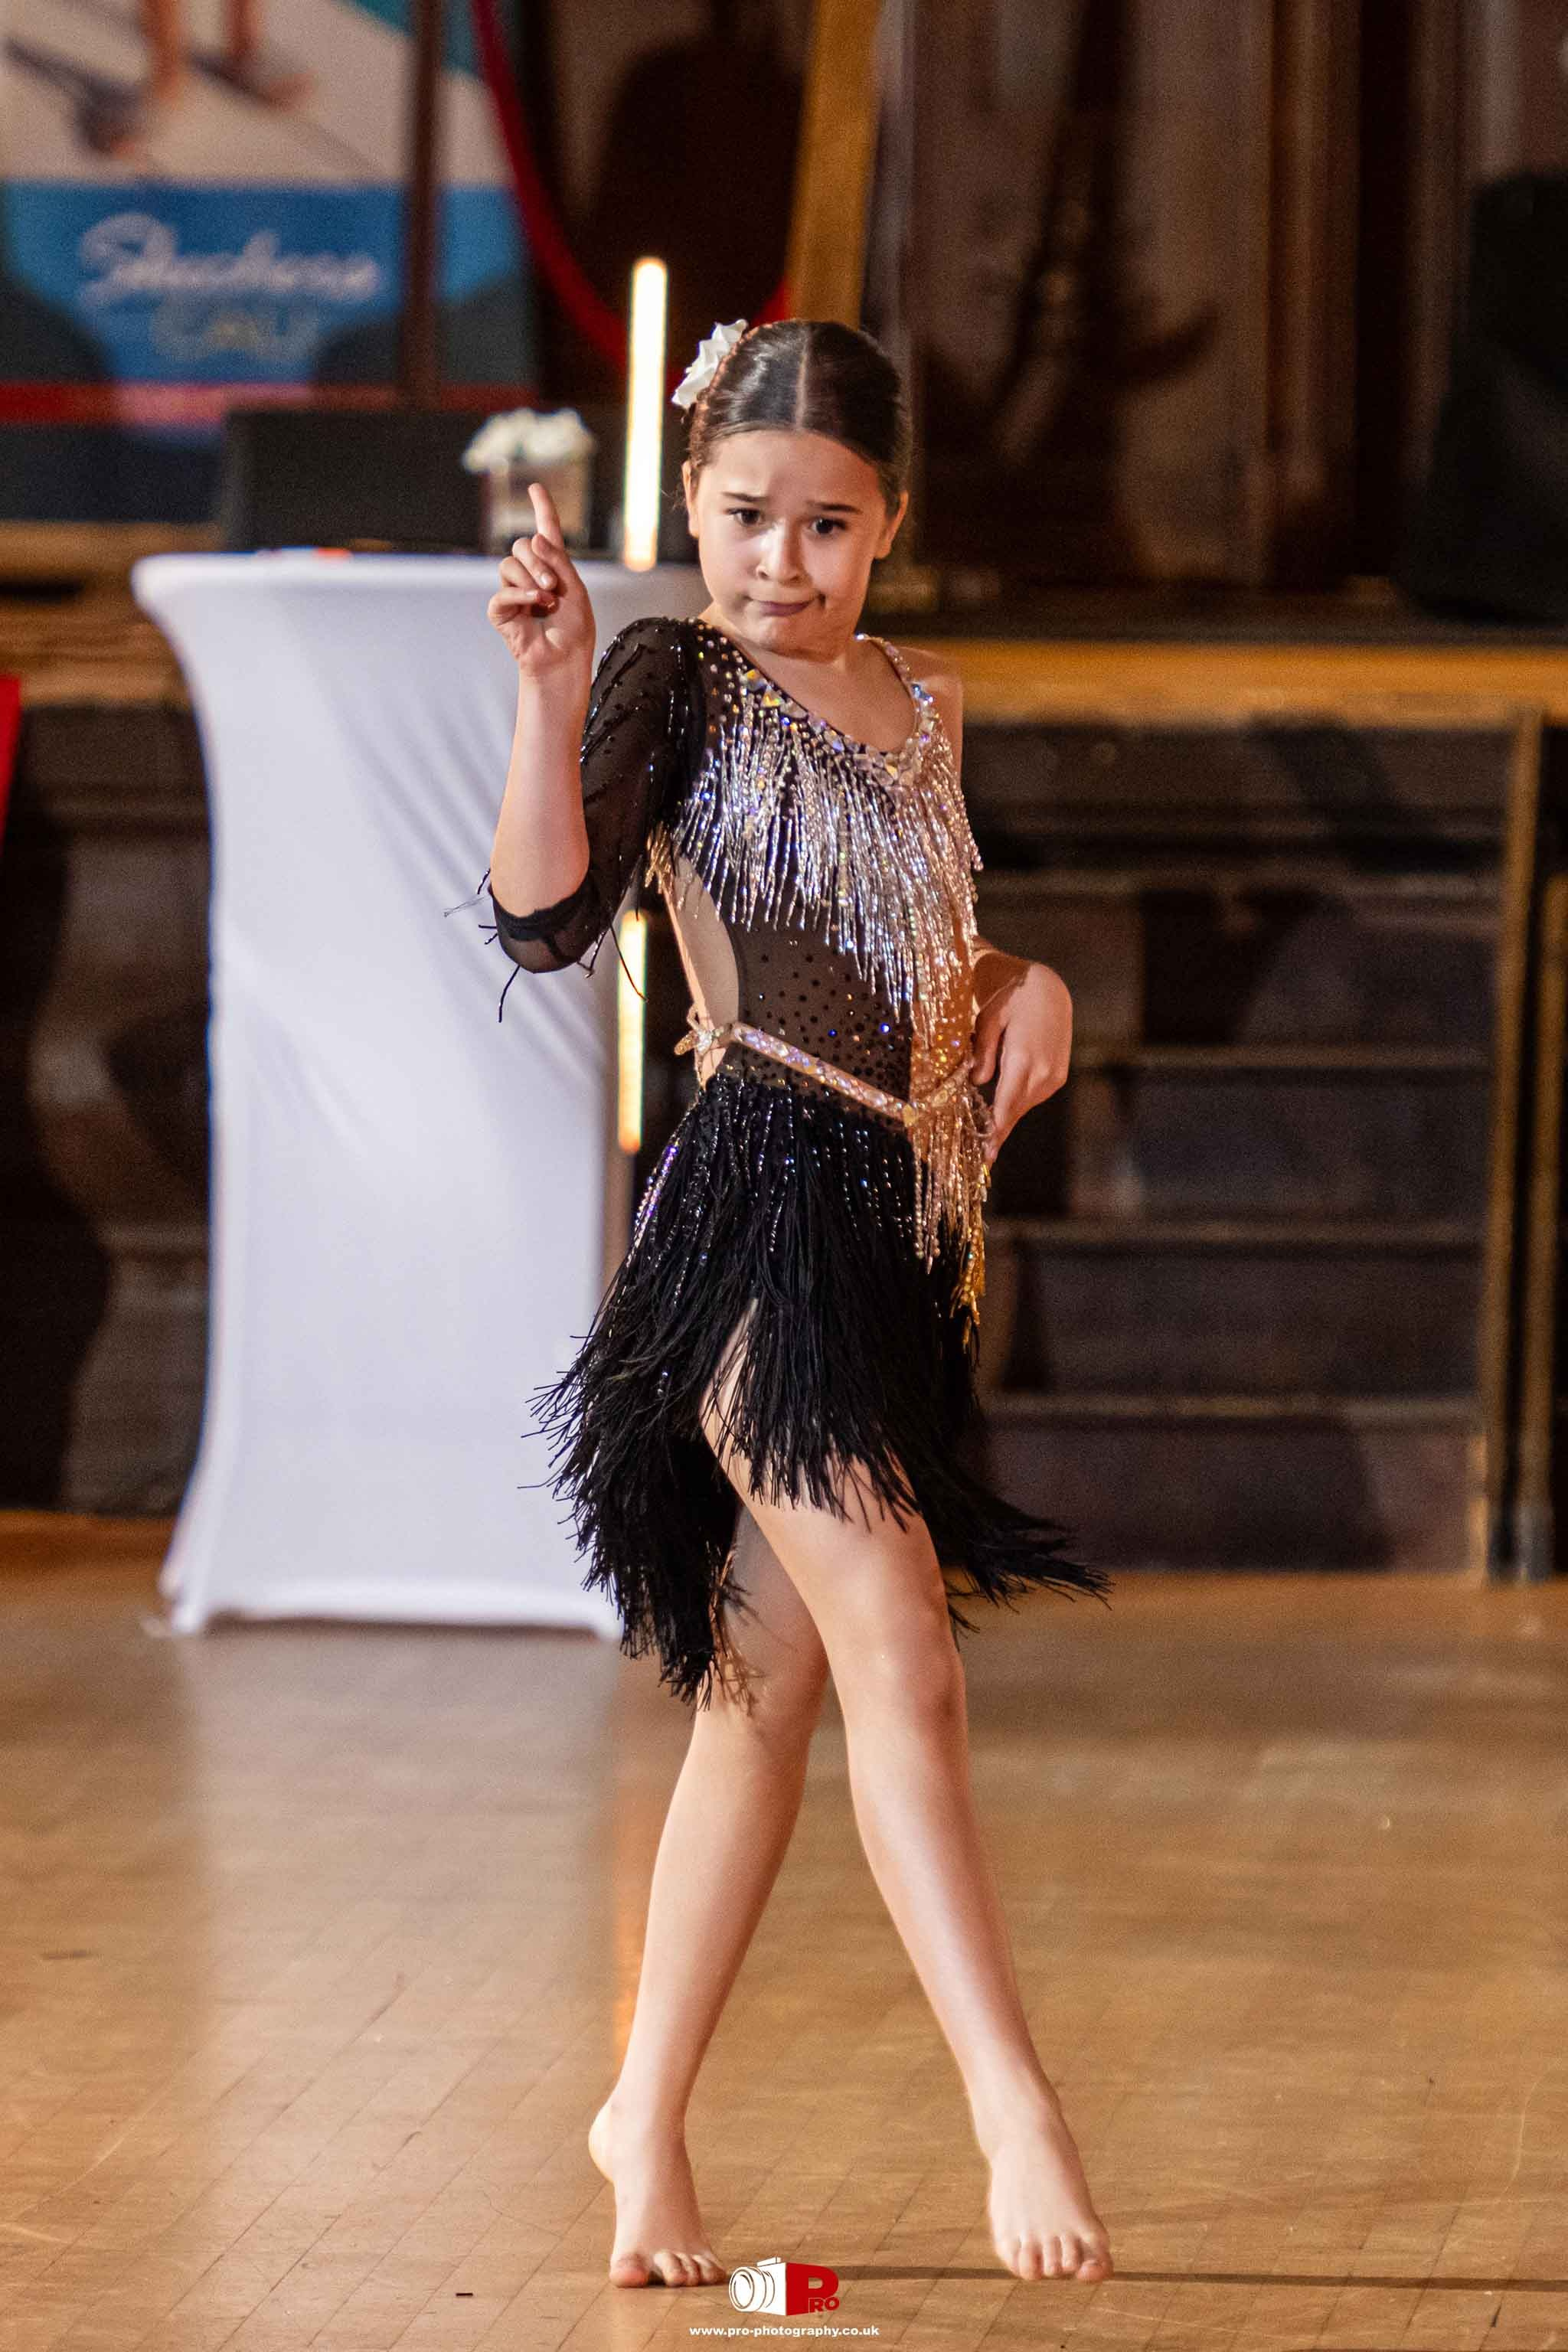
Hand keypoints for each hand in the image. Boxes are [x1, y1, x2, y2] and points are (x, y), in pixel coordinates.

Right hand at [486, 481, 594, 684]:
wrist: (564, 659)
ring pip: (509, 563)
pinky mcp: (501, 610)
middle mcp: (530, 574)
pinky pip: (503, 591)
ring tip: (547, 600)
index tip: (536, 488)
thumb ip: (558, 561)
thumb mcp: (575, 588)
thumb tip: (535, 539)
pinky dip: (522, 596)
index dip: (542, 508)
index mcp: (552, 566)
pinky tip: (537, 605)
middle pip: (522, 545)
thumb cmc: (574, 628)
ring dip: (531, 579)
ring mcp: (513, 590)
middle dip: (539, 562)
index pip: (546, 530)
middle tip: (553, 586)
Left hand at [968, 960, 1071, 1165]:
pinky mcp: (1058, 1075)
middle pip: (1015, 1112)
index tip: (986, 1157)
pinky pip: (1034, 1097)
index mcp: (1023, 1059)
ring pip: (1024, 1106)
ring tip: (988, 1132)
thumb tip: (977, 1083)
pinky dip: (1018, 1103)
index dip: (995, 1134)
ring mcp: (1054, 1075)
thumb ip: (982, 1054)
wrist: (1048, 988)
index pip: (1006, 1106)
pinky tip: (1004, 1106)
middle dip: (998, 1131)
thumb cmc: (1011, 999)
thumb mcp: (988, 1021)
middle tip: (981, 1151)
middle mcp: (1043, 1072)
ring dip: (1008, 1117)